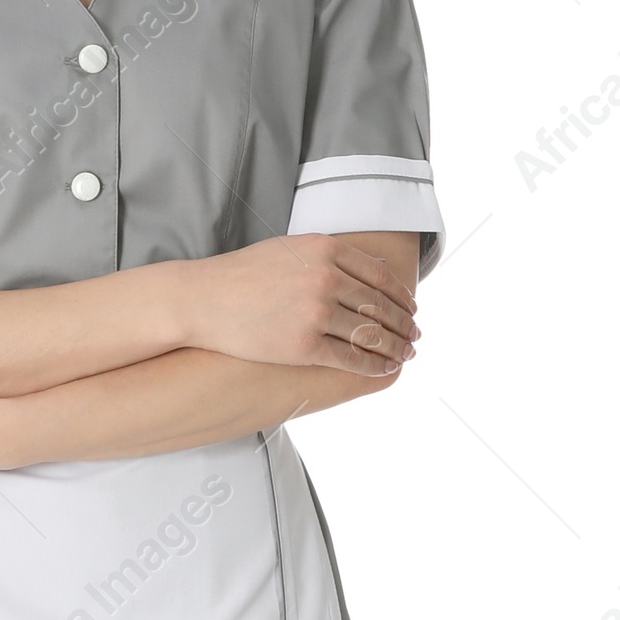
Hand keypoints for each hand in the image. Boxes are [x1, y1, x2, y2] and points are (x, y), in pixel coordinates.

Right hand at [187, 235, 418, 373]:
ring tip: (405, 355)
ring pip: (370, 333)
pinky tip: (384, 369)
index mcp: (325, 250)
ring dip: (395, 347)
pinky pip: (350, 358)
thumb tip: (373, 267)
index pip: (379, 276)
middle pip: (380, 306)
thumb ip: (330, 255)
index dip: (402, 296)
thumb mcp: (290, 249)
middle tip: (416, 336)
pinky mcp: (303, 346)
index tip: (412, 309)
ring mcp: (315, 313)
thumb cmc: (242, 275)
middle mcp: (325, 278)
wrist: (203, 300)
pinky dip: (373, 366)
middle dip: (404, 324)